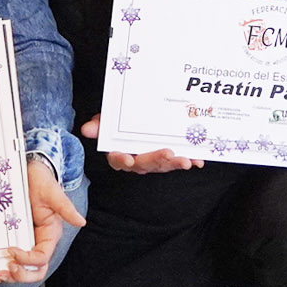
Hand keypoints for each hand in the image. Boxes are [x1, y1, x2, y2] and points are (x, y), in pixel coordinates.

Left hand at [1, 155, 82, 280]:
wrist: (31, 172)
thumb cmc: (43, 182)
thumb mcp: (53, 193)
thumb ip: (66, 208)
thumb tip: (81, 222)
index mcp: (51, 234)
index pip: (42, 257)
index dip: (28, 259)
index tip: (12, 251)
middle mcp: (40, 241)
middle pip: (36, 270)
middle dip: (22, 275)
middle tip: (6, 270)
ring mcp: (28, 241)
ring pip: (24, 268)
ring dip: (12, 275)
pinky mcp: (17, 238)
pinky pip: (14, 259)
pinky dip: (6, 267)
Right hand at [83, 114, 201, 173]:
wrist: (131, 121)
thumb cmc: (117, 124)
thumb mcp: (106, 122)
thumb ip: (99, 125)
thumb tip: (87, 129)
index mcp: (119, 153)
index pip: (118, 159)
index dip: (122, 160)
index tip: (128, 160)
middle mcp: (136, 161)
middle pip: (145, 164)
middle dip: (157, 160)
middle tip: (168, 154)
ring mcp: (153, 161)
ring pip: (163, 165)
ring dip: (175, 163)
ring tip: (187, 161)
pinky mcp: (168, 159)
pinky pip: (178, 161)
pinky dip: (190, 160)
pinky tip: (199, 161)